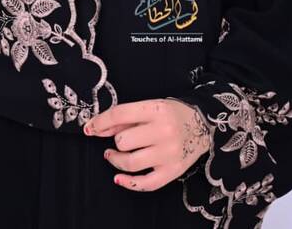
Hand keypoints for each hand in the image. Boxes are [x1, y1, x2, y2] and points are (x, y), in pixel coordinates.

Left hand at [83, 98, 210, 191]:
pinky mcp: (173, 171)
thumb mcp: (149, 107)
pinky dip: (128, 183)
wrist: (203, 125)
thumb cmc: (171, 115)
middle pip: (123, 141)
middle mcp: (164, 131)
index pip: (120, 115)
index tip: (89, 128)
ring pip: (130, 162)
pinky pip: (146, 183)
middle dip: (117, 140)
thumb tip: (96, 128)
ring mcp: (169, 153)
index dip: (99, 122)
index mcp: (157, 110)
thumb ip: (123, 118)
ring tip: (113, 155)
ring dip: (116, 159)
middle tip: (121, 140)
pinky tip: (118, 177)